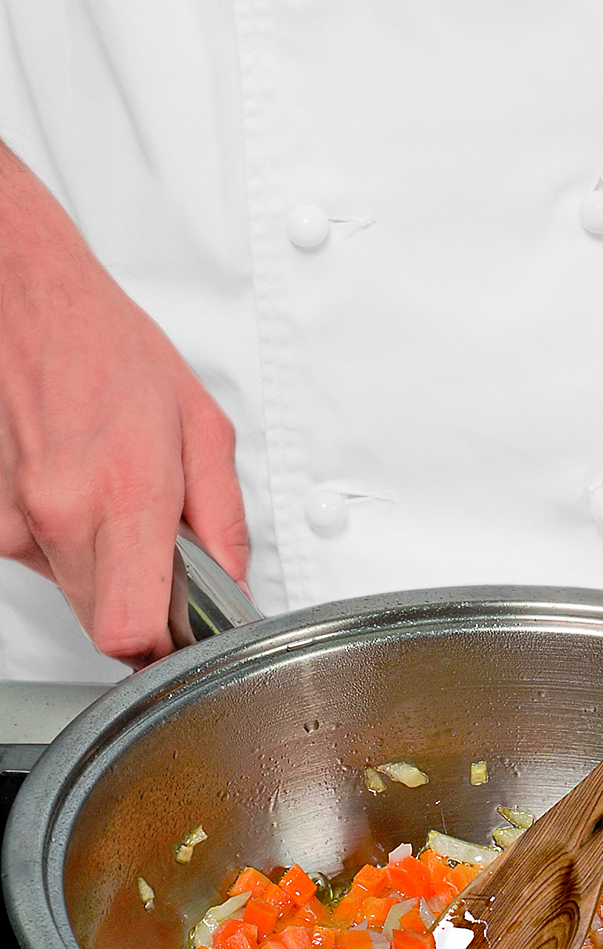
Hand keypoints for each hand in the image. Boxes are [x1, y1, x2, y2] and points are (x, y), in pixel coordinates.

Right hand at [0, 145, 248, 665]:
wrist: (24, 301)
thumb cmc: (106, 349)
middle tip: (164, 564)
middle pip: (105, 622)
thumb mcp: (201, 425)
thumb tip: (234, 581)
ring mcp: (14, 521)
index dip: (161, 648)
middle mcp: (59, 515)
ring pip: (72, 592)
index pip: (130, 629)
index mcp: (125, 492)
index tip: (182, 637)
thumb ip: (224, 516)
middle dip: (142, 607)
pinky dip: (66, 542)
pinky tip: (78, 488)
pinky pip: (40, 560)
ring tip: (113, 499)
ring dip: (103, 568)